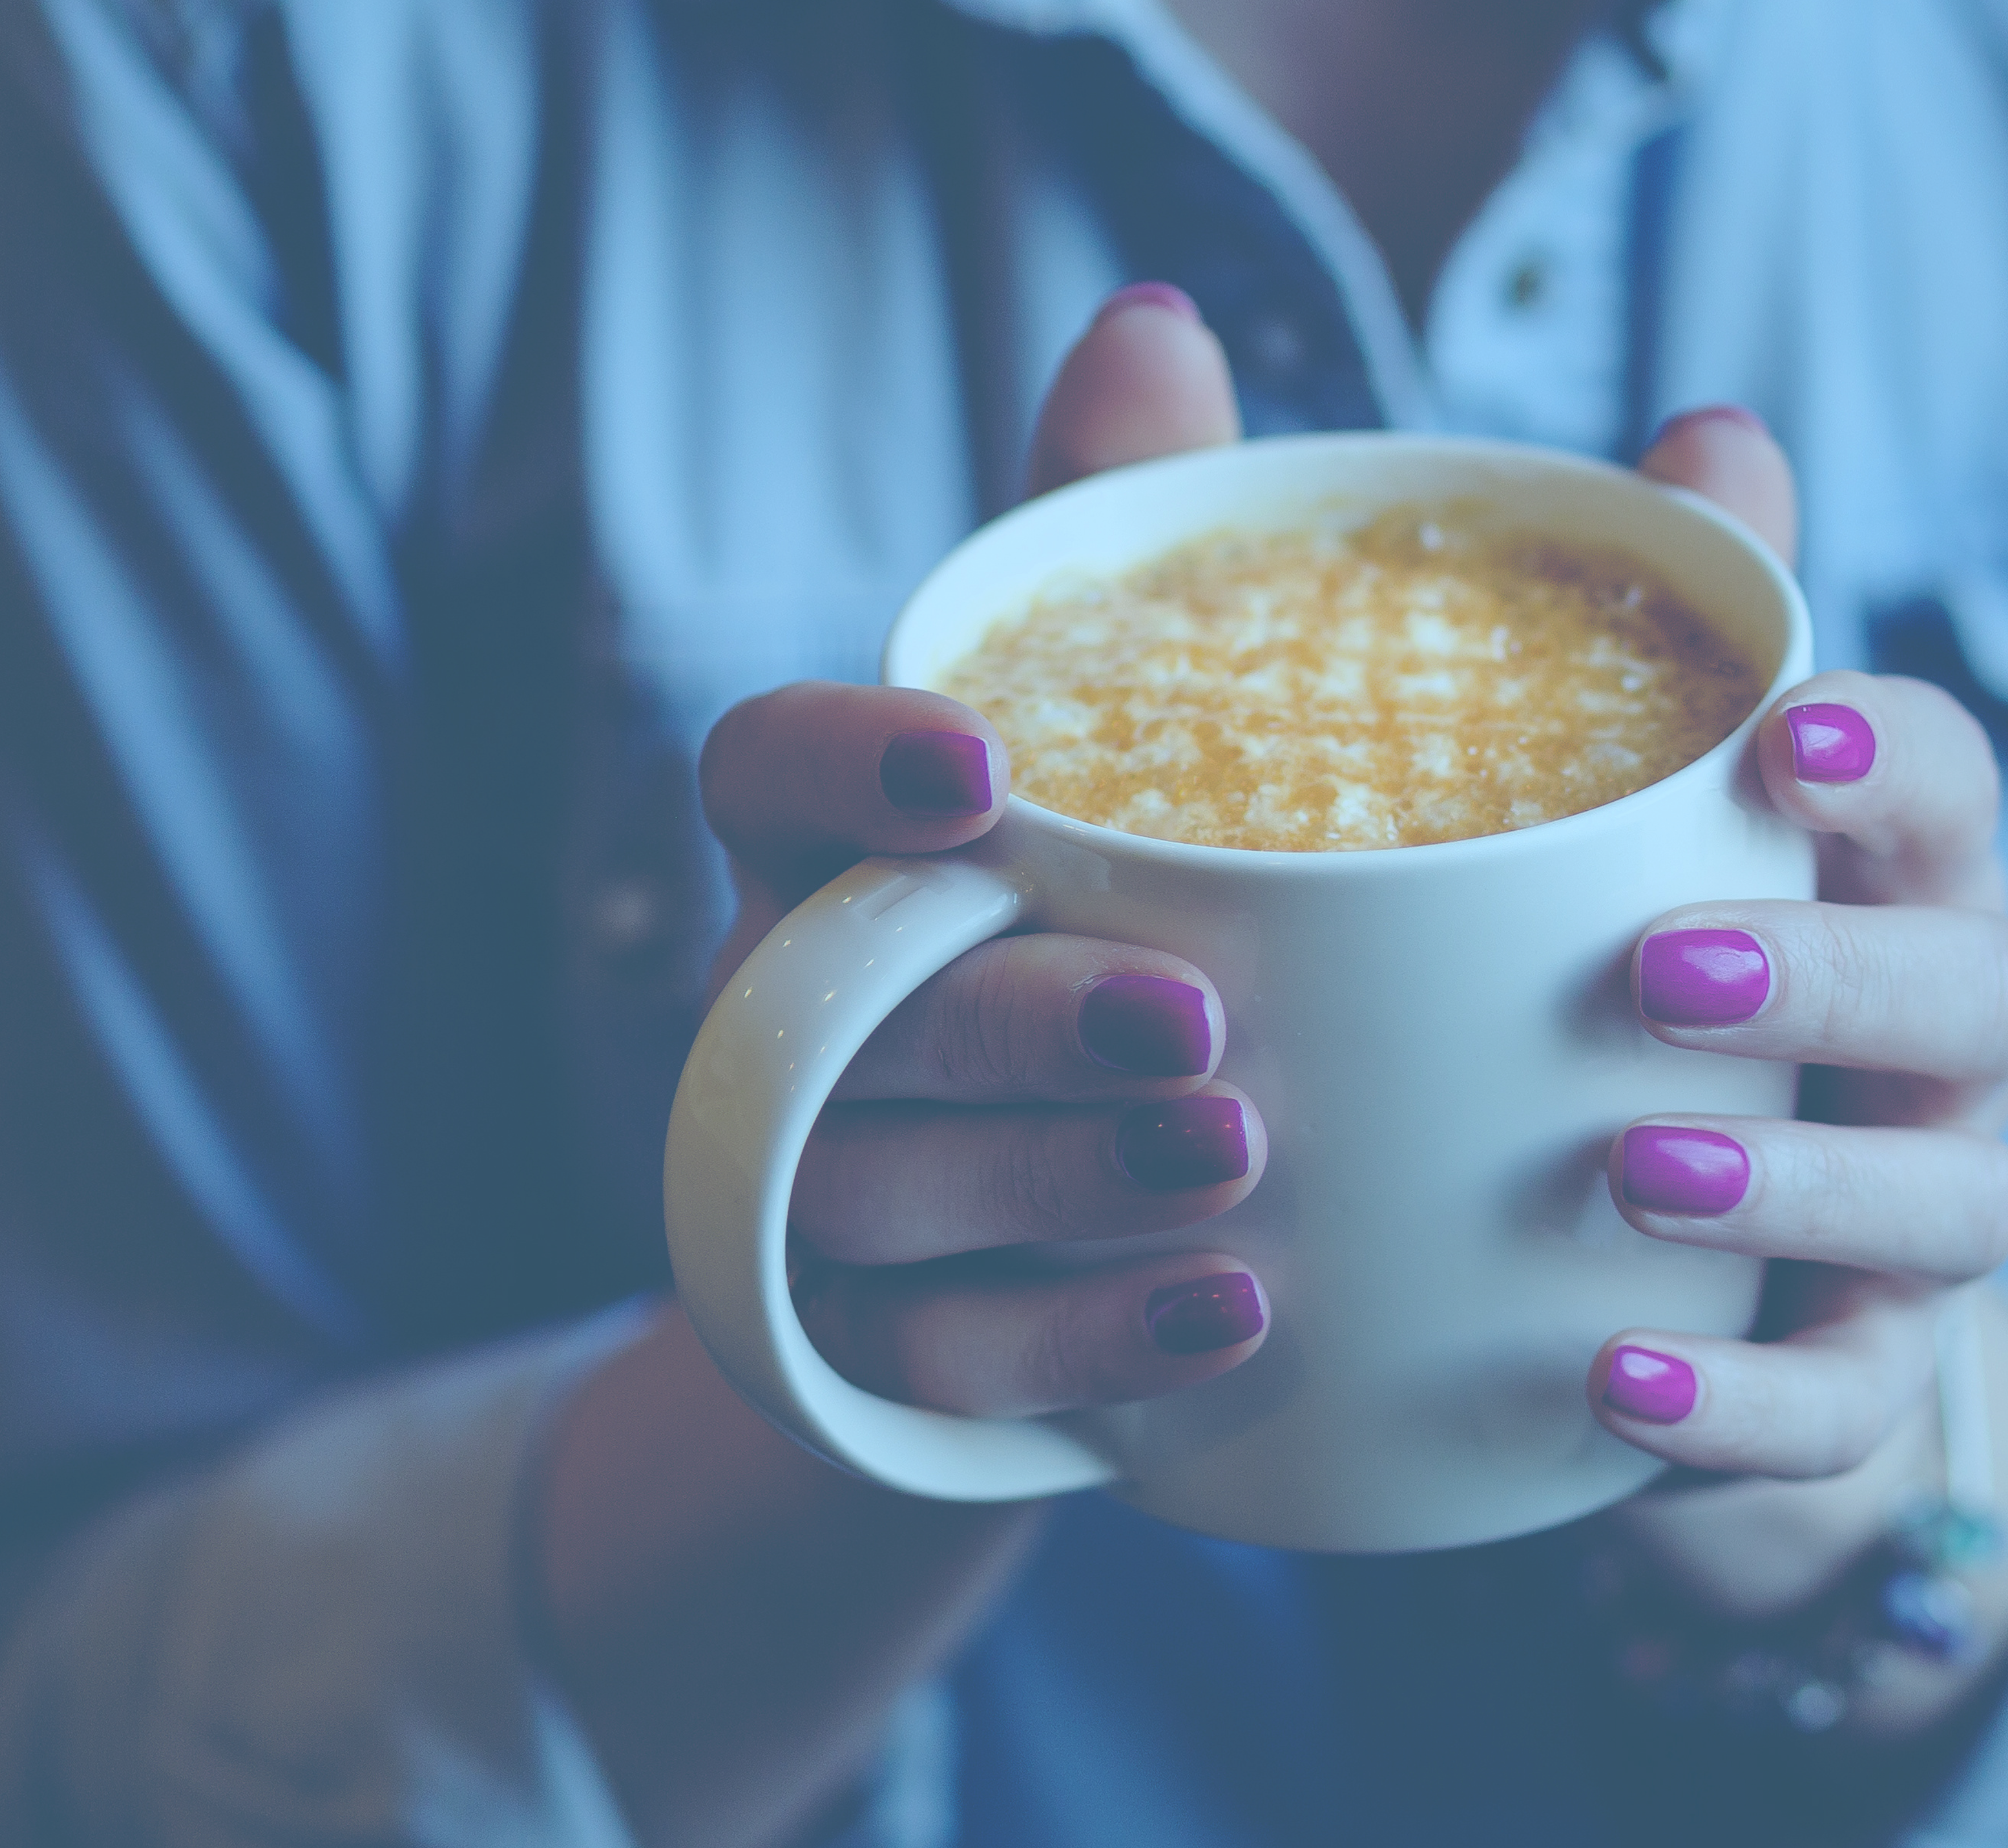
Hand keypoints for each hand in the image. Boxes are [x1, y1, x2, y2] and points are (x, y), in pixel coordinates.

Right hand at [534, 286, 1274, 1847]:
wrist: (1093, 1229)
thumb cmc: (1115, 921)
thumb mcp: (1147, 745)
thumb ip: (1135, 548)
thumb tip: (1154, 319)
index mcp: (842, 853)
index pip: (762, 773)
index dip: (844, 764)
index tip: (980, 767)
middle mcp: (798, 1014)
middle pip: (851, 1012)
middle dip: (1020, 1021)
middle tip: (1205, 1021)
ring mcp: (821, 1197)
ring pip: (886, 1198)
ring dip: (1063, 1187)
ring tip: (1245, 1164)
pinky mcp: (876, 1356)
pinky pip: (948, 1367)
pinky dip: (1095, 1346)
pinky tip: (1240, 1320)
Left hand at [1585, 410, 2007, 1731]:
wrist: (1598, 1281)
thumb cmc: (1580, 986)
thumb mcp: (1565, 808)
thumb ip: (1619, 613)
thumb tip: (1705, 415)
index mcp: (1874, 880)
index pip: (1946, 786)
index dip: (1886, 756)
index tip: (1771, 734)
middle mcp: (1934, 1044)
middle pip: (1989, 985)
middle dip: (1842, 972)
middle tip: (1658, 973)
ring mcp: (1913, 1225)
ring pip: (1955, 1201)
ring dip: (1805, 1184)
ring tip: (1637, 1168)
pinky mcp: (1850, 1395)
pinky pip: (1843, 1415)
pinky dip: (1742, 1413)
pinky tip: (1614, 1391)